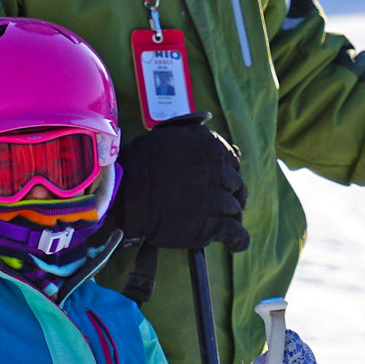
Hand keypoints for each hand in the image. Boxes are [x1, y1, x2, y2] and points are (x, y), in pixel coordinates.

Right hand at [113, 113, 249, 251]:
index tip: (223, 180)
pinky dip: (239, 240)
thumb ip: (191, 128)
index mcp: (211, 146)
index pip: (232, 161)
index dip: (228, 173)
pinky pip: (236, 234)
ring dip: (231, 216)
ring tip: (225, 222)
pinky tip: (236, 244)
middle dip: (232, 194)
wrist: (125, 193)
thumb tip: (208, 119)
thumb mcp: (168, 133)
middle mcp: (219, 171)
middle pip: (236, 185)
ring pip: (235, 209)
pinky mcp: (212, 226)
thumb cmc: (140, 162)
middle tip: (223, 202)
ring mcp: (216, 199)